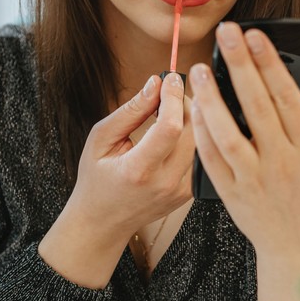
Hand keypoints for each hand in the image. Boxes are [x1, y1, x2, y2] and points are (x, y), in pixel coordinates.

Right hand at [39, 72, 193, 286]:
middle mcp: (165, 183)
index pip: (170, 128)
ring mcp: (181, 191)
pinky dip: (194, 138)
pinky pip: (201, 157)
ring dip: (193, 119)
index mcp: (139, 170)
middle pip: (192, 132)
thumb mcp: (101, 139)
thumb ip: (130, 111)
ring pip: (202, 143)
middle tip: (172, 91)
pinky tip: (179, 130)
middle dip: (187, 104)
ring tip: (174, 109)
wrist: (103, 222)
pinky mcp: (189, 193)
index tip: (170, 78)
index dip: (174, 98)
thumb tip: (155, 83)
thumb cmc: (97, 178)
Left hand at [189, 22, 299, 300]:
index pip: (288, 97)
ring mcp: (254, 180)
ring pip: (226, 133)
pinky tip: (194, 107)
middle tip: (226, 32)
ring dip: (210, 98)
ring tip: (197, 69)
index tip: (256, 35)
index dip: (271, 64)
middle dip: (239, 65)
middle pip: (256, 106)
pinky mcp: (231, 194)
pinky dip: (201, 132)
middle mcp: (282, 163)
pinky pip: (211, 159)